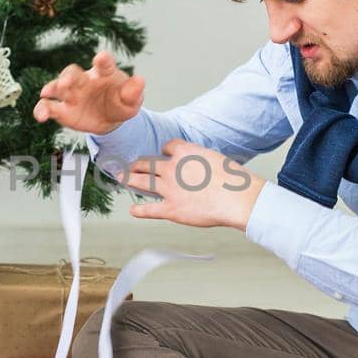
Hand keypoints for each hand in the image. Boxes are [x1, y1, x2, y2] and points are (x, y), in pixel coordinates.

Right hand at [32, 50, 145, 133]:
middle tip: (66, 82)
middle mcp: (84, 80)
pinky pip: (48, 106)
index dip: (103, 60)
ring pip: (57, 86)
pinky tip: (41, 116)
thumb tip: (140, 80)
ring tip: (46, 93)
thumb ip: (133, 92)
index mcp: (104, 74)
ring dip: (52, 88)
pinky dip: (42, 109)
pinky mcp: (62, 109)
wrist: (108, 119)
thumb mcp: (131, 101)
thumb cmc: (120, 103)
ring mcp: (71, 93)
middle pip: (74, 72)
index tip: (101, 58)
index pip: (104, 64)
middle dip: (69, 76)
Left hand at [119, 139, 267, 229]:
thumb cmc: (233, 179)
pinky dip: (139, 210)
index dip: (164, 151)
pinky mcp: (170, 208)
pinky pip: (149, 209)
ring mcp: (168, 188)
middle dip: (138, 164)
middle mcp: (172, 168)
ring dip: (129, 179)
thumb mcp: (215, 158)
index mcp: (185, 152)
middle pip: (148, 162)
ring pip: (142, 181)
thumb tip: (199, 165)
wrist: (236, 198)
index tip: (163, 155)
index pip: (167, 147)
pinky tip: (133, 210)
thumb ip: (201, 160)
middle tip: (131, 166)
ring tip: (121, 178)